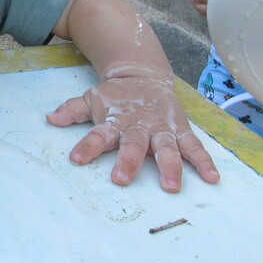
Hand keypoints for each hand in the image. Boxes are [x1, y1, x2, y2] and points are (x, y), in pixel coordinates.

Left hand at [46, 73, 219, 191]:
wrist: (144, 75)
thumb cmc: (115, 96)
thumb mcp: (91, 99)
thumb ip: (71, 110)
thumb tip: (50, 118)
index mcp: (115, 120)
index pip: (98, 134)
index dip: (88, 146)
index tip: (76, 159)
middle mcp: (138, 126)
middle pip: (133, 144)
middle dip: (128, 161)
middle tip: (121, 179)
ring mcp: (161, 128)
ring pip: (166, 148)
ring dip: (169, 167)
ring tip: (171, 186)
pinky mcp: (180, 129)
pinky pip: (193, 146)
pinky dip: (204, 161)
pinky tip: (212, 178)